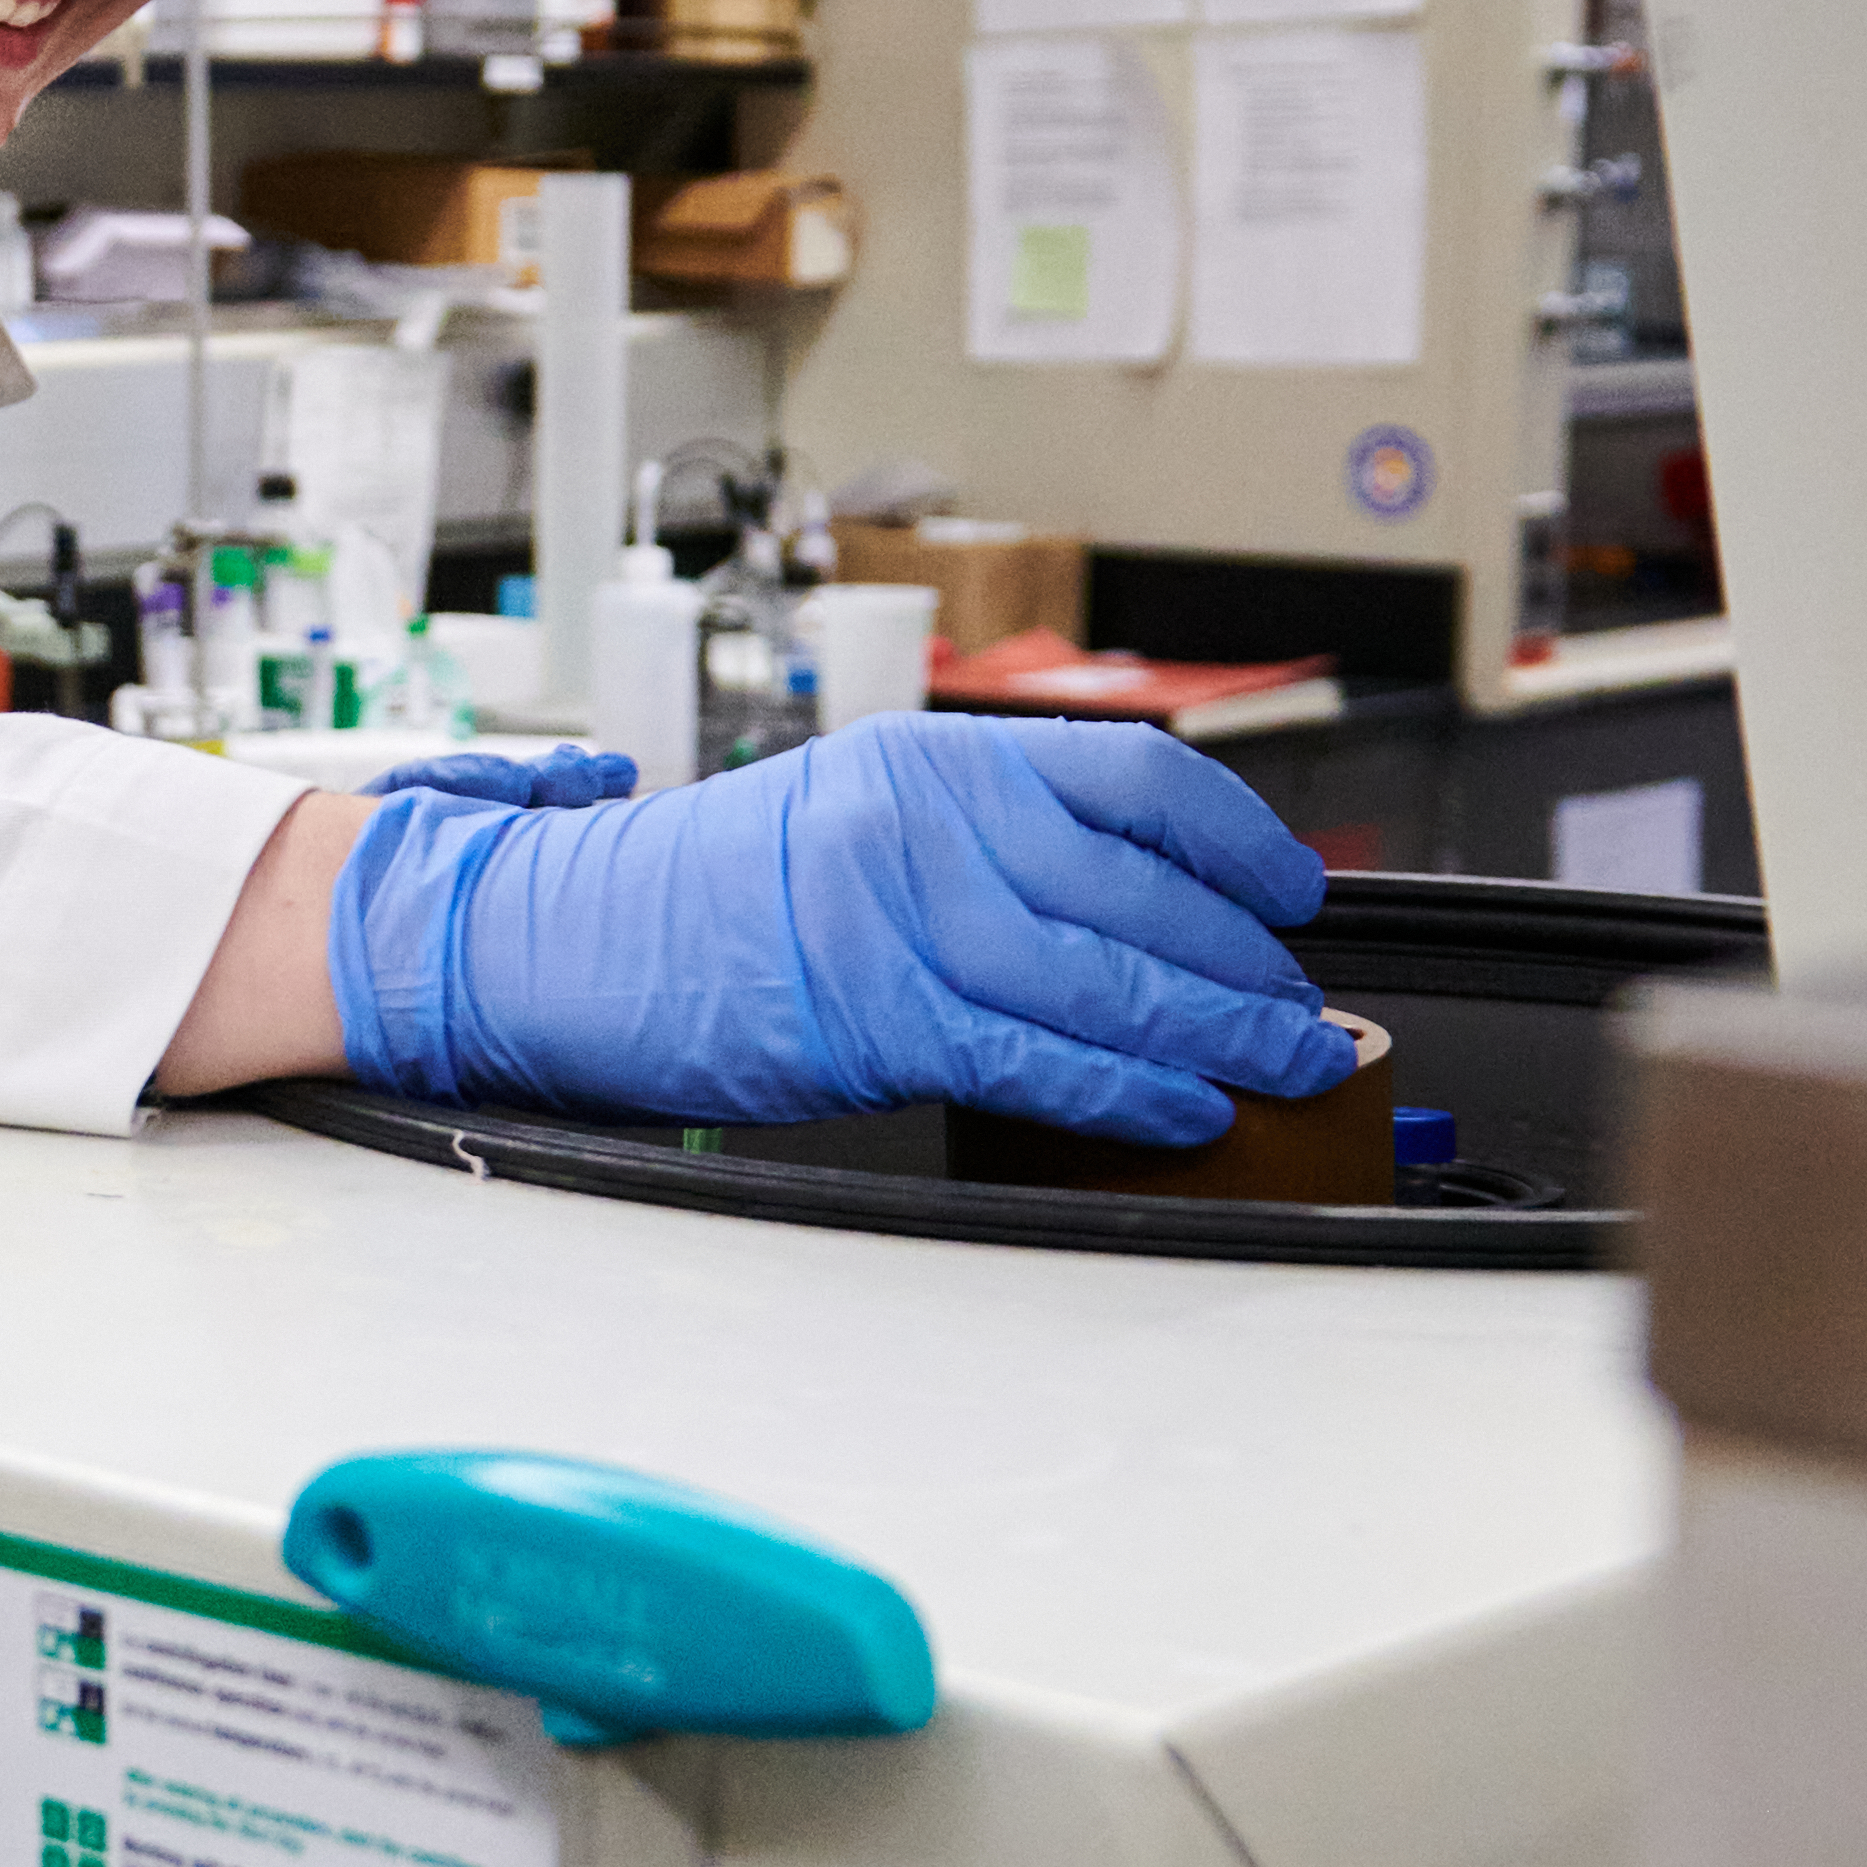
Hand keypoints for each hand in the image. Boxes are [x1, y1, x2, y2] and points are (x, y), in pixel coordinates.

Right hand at [327, 714, 1350, 1143]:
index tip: (1293, 894)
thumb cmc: (696, 903)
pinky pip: (1033, 1053)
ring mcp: (893, 913)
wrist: (557, 941)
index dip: (1237, 843)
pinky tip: (1185, 1107)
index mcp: (926, 758)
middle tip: (1309, 1011)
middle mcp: (920, 819)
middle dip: (1247, 962)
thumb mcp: (848, 824)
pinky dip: (1126, 1087)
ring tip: (1282, 1064)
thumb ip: (976, 850)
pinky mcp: (867, 1011)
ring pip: (1104, 977)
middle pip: (1140, 889)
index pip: (1131, 779)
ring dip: (1216, 1032)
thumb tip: (1126, 914)